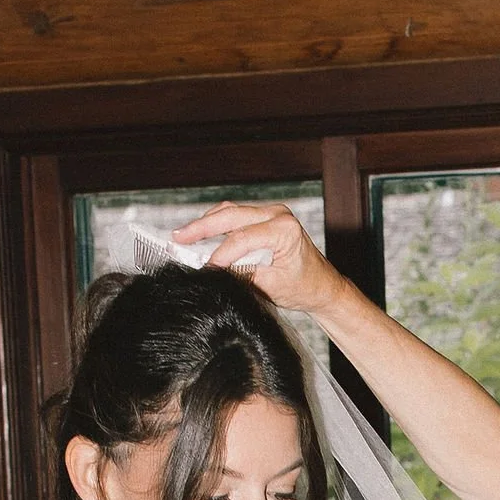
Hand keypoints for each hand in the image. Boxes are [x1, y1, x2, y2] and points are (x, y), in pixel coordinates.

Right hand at [171, 199, 339, 316]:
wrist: (321, 286)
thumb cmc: (303, 287)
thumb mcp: (271, 286)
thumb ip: (243, 276)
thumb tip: (216, 272)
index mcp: (284, 230)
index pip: (242, 239)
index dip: (220, 255)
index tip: (205, 270)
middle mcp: (278, 215)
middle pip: (231, 215)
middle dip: (201, 227)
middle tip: (177, 238)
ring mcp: (272, 213)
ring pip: (231, 212)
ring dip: (206, 223)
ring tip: (183, 235)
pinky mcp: (265, 218)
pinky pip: (236, 217)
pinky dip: (217, 225)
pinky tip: (200, 234)